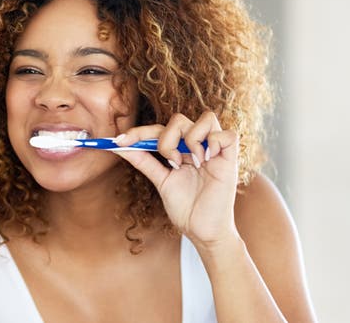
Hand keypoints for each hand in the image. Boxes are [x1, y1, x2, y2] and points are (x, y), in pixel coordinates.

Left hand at [113, 112, 239, 246]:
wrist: (202, 231)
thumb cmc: (185, 207)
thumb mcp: (160, 180)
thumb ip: (143, 161)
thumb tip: (119, 146)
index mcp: (181, 149)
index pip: (160, 129)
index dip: (139, 132)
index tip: (119, 141)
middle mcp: (198, 146)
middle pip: (179, 119)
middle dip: (167, 139)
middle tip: (171, 162)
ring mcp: (215, 151)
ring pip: (206, 118)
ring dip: (191, 139)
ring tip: (192, 163)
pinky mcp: (231, 160)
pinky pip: (228, 135)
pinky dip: (214, 142)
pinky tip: (206, 160)